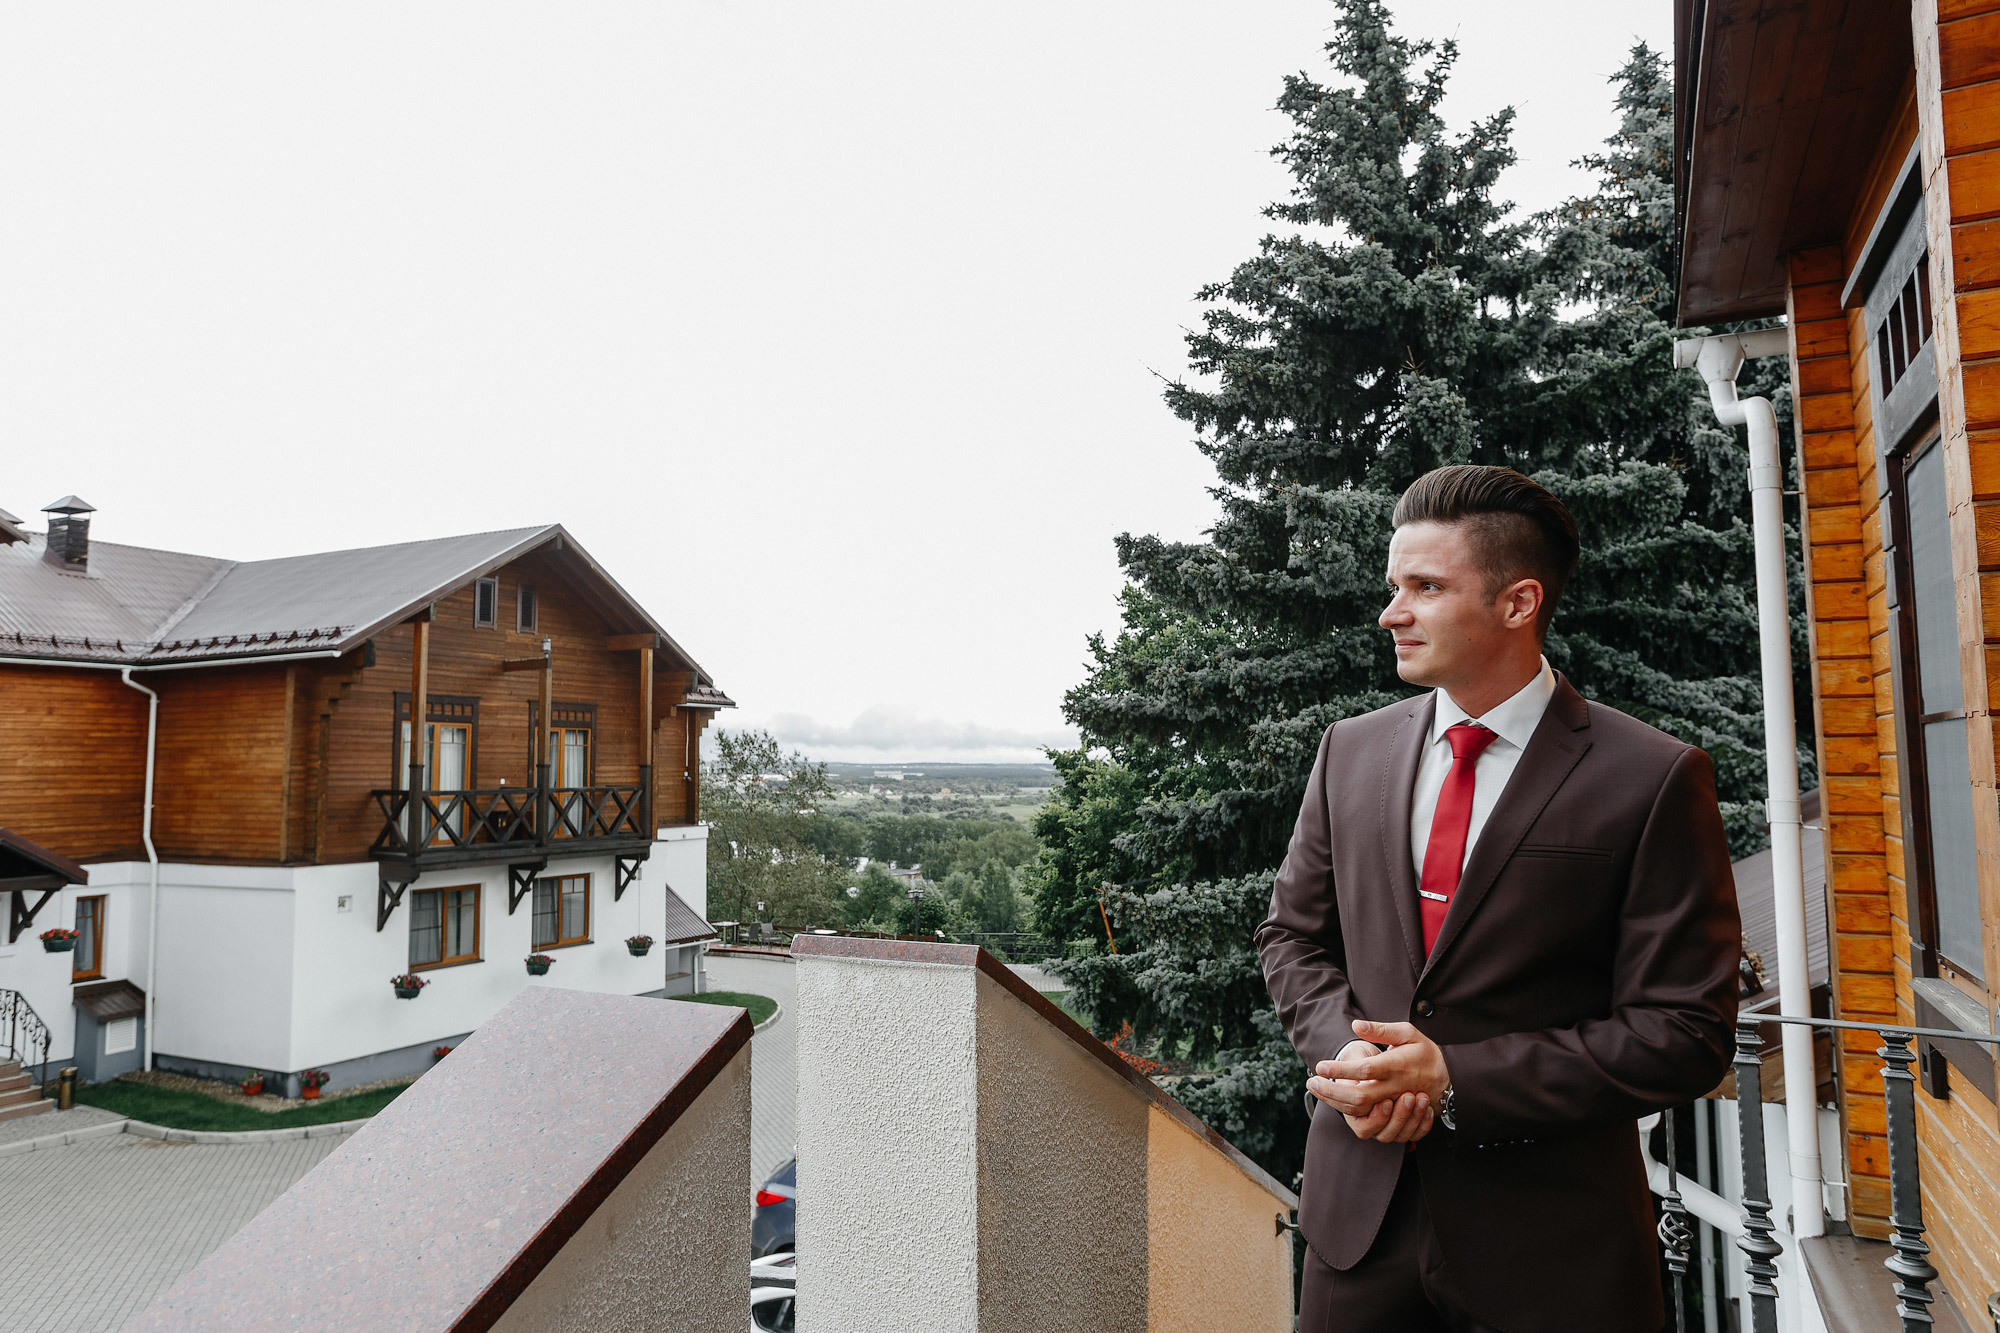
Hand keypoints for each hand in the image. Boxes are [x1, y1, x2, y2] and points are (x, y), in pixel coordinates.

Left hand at [1306, 1020, 1451, 1141]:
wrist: (1449, 1080)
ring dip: (1335, 1103)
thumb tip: (1356, 1025)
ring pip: (1361, 1112)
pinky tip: (1333, 1102)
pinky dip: (1347, 1112)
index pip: (1365, 1070)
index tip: (1320, 1066)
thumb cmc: (1425, 1052)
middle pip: (1358, 1097)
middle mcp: (1395, 1088)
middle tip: (1311, 1083)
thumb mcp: (1407, 1033)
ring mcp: (1394, 1104)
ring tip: (1317, 1090)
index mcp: (1397, 1066)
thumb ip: (1381, 1030)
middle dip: (1331, 1091)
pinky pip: (1369, 1120)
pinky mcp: (1394, 1115)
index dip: (1341, 1069)